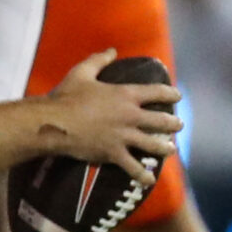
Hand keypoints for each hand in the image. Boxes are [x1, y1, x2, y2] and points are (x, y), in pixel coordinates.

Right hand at [37, 48, 181, 183]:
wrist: (53, 122)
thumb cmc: (67, 96)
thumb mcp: (81, 73)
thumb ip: (98, 60)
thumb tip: (112, 51)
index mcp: (125, 94)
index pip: (156, 92)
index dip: (170, 93)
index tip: (177, 95)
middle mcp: (131, 116)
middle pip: (161, 121)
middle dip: (173, 123)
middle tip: (178, 125)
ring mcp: (124, 136)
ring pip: (154, 145)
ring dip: (165, 148)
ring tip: (170, 149)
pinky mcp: (114, 153)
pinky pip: (133, 167)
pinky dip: (143, 175)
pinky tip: (149, 180)